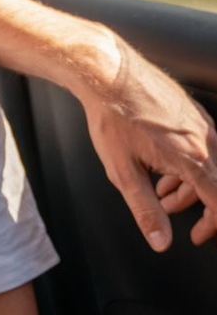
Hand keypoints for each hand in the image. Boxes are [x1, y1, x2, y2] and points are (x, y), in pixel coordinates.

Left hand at [79, 37, 216, 250]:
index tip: (199, 235)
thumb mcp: (123, 172)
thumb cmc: (113, 117)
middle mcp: (205, 139)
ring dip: (187, 186)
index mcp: (194, 158)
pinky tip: (160, 168)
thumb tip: (161, 241)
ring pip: (206, 165)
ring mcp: (201, 123)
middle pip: (215, 185)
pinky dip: (185, 164)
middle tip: (177, 218)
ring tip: (160, 195)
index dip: (213, 224)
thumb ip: (145, 210)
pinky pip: (199, 146)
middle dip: (197, 207)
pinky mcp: (192, 113)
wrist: (108, 73)